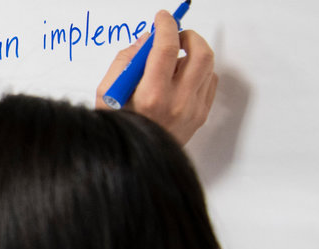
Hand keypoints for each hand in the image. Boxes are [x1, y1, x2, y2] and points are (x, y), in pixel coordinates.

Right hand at [96, 10, 217, 144]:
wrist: (135, 161)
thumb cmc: (119, 125)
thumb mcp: (108, 93)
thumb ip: (125, 61)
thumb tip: (147, 40)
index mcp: (151, 96)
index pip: (167, 49)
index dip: (166, 26)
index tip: (163, 17)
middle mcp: (177, 102)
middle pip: (200, 53)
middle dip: (189, 36)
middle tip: (174, 36)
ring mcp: (193, 110)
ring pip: (208, 65)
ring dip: (193, 53)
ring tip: (174, 61)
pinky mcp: (201, 115)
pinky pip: (210, 81)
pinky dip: (199, 71)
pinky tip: (182, 77)